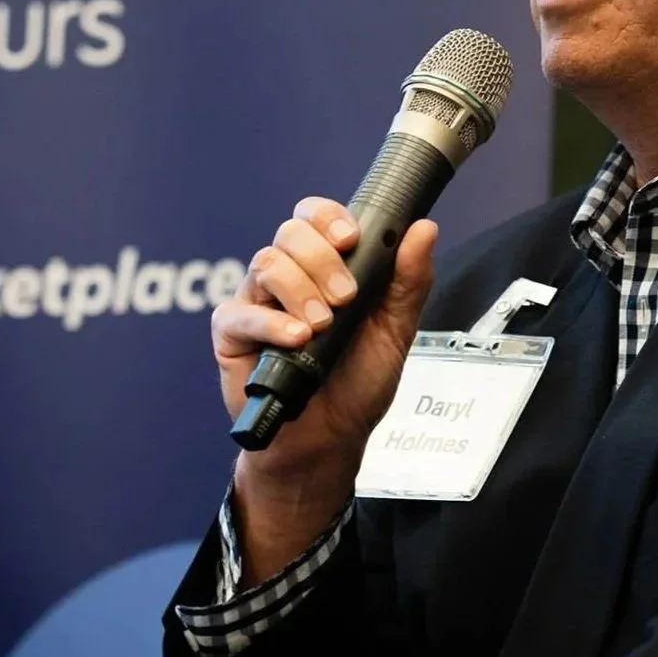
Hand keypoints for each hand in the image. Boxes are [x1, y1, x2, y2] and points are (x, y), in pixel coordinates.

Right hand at [212, 198, 436, 577]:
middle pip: (289, 233)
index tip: (351, 239)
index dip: (328, 217)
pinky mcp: (232, 334)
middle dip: (322, 260)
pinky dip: (270, 322)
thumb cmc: (358, 383)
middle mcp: (288, 277)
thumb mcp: (395, 331)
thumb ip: (409, 282)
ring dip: (300, 290)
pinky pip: (238, 311)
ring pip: (266, 263)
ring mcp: (257, 302)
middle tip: (346, 298)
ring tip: (322, 326)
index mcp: (325, 266)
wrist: (330, 439)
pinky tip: (295, 338)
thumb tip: (424, 230)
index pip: (314, 216)